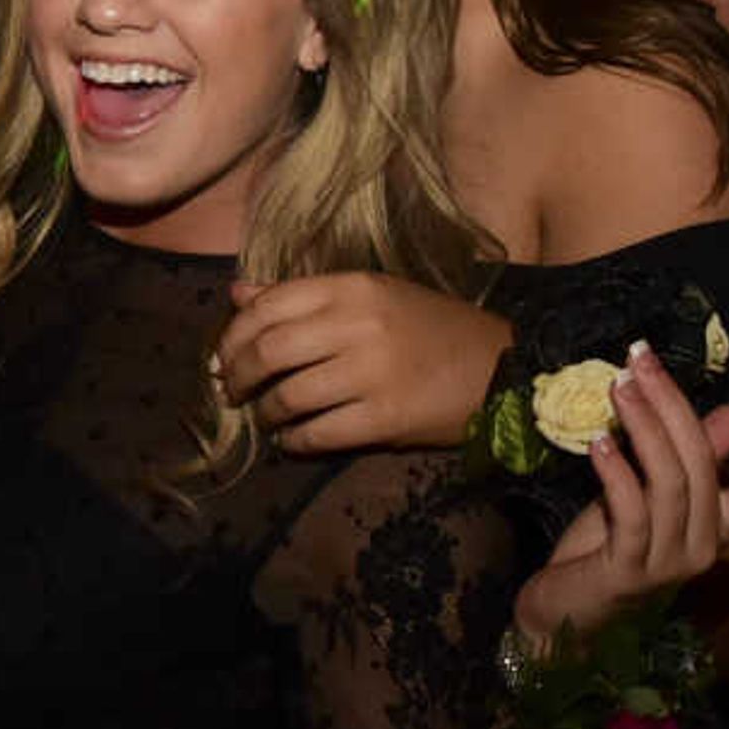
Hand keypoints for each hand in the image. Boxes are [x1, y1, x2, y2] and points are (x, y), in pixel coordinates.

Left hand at [215, 272, 506, 452]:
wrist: (502, 369)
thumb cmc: (432, 329)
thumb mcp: (372, 295)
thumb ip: (303, 295)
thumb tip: (238, 294)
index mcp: (352, 287)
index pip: (268, 305)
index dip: (234, 334)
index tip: (226, 355)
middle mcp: (358, 324)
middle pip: (268, 350)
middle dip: (238, 376)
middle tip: (233, 391)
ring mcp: (372, 373)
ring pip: (288, 395)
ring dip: (266, 412)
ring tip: (266, 416)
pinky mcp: (385, 418)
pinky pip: (318, 433)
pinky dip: (294, 441)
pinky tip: (292, 440)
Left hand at [511, 351, 728, 651]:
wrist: (566, 607)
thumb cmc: (610, 543)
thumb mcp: (655, 489)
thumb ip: (696, 451)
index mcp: (719, 524)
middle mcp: (704, 544)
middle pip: (702, 464)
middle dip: (674, 405)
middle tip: (641, 358)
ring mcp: (670, 561)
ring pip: (669, 482)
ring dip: (643, 427)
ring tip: (619, 387)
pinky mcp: (631, 569)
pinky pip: (631, 510)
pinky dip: (616, 471)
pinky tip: (600, 441)